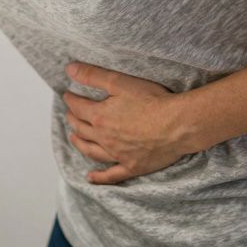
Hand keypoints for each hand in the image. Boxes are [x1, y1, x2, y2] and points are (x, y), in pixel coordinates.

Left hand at [61, 62, 199, 184]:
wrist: (179, 125)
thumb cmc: (152, 101)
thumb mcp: (120, 82)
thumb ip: (93, 75)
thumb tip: (69, 69)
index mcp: (99, 117)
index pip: (78, 107)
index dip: (71, 100)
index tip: (68, 96)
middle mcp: (104, 138)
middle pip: (81, 129)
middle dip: (73, 119)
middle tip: (70, 114)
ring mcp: (118, 154)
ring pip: (91, 151)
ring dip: (80, 144)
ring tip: (73, 138)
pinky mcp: (132, 167)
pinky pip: (112, 175)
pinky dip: (100, 178)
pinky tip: (90, 178)